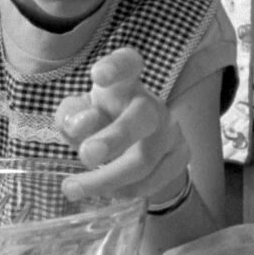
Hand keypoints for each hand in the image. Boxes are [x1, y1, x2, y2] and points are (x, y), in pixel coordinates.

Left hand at [55, 47, 189, 202]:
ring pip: (144, 159)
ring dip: (107, 179)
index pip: (126, 64)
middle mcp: (150, 104)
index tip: (98, 75)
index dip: (115, 67)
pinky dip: (127, 190)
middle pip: (141, 117)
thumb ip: (72, 116)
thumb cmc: (101, 124)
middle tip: (86, 156)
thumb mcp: (80, 116)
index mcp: (123, 83)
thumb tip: (80, 125)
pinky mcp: (181, 154)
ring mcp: (170, 130)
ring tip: (73, 188)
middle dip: (115, 138)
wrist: (138, 147)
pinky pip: (153, 181)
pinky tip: (110, 191)